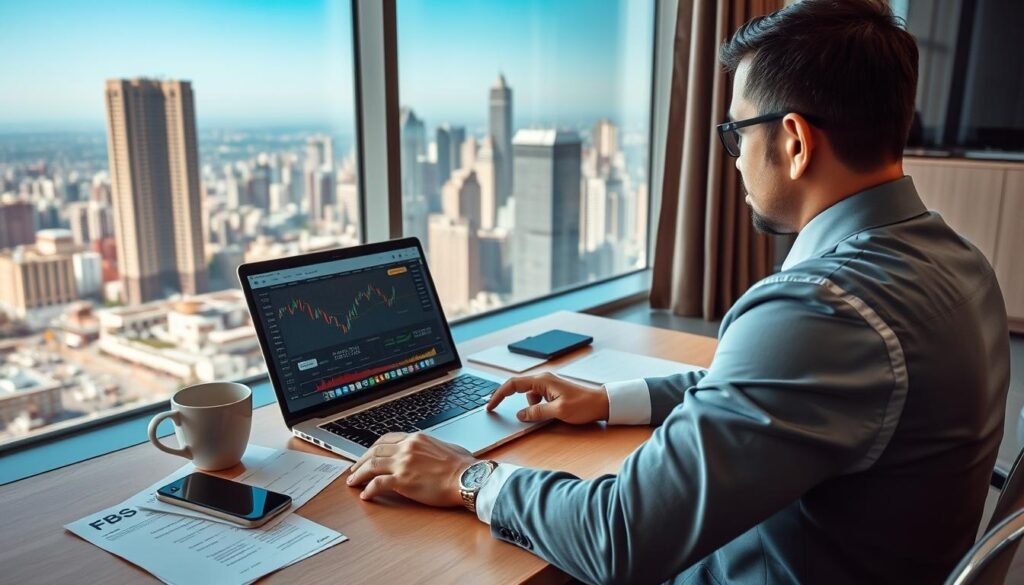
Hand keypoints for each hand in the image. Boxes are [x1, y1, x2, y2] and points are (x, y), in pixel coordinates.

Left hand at [346, 432, 477, 505]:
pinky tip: (365, 495)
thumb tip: (429, 454)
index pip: (387, 439)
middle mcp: (407, 448)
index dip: (373, 448)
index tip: (368, 455)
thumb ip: (430, 448)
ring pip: (371, 466)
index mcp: (416, 438)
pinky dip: (368, 489)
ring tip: (352, 482)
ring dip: (359, 474)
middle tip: (354, 470)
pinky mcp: (402, 480)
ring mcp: (403, 463)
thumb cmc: (463, 465)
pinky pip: (378, 484)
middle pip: (375, 451)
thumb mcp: (445, 447)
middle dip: (361, 461)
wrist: (468, 477)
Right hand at [486, 371, 608, 423]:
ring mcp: (548, 385)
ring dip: (530, 407)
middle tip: (496, 409)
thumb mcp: (558, 411)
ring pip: (528, 396)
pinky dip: (537, 407)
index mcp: (542, 380)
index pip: (513, 384)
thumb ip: (537, 413)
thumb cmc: (583, 405)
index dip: (499, 394)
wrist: (602, 403)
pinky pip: (538, 399)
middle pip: (518, 388)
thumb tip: (520, 415)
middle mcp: (543, 380)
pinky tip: (550, 413)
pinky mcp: (553, 392)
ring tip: (548, 414)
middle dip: (507, 398)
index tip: (490, 404)